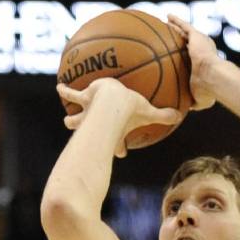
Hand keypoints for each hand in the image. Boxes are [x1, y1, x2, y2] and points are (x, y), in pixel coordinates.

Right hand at [56, 77, 176, 158]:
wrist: (111, 101)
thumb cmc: (130, 109)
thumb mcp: (149, 112)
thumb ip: (163, 115)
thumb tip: (180, 116)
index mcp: (113, 132)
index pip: (118, 144)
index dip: (121, 148)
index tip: (122, 152)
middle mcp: (98, 126)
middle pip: (95, 133)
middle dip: (93, 137)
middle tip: (93, 142)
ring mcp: (89, 114)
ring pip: (78, 118)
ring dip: (72, 120)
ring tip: (66, 121)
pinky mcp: (83, 99)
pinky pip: (72, 94)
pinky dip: (66, 91)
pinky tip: (59, 88)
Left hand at [166, 18, 219, 109]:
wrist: (213, 78)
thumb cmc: (208, 91)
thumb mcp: (200, 100)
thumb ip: (192, 102)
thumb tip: (185, 109)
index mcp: (202, 64)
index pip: (191, 58)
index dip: (184, 56)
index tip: (175, 56)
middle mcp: (202, 50)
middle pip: (187, 42)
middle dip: (179, 38)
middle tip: (168, 36)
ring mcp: (199, 41)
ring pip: (184, 32)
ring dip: (176, 27)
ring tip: (166, 23)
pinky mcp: (197, 35)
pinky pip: (184, 25)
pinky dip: (176, 20)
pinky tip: (168, 16)